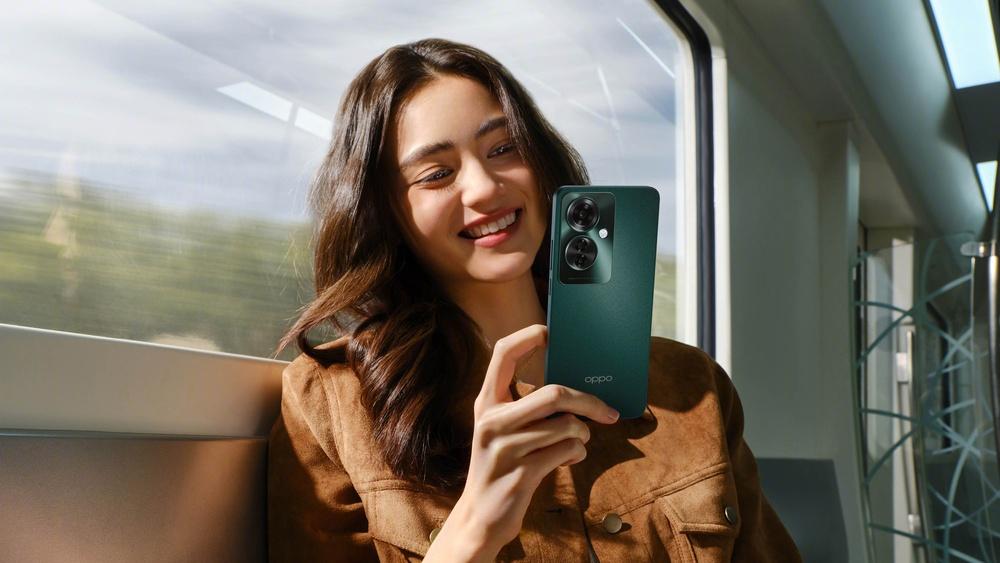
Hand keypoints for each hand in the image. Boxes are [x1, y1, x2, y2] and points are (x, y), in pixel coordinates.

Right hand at [424, 324, 619, 561]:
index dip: (528, 336)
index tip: (550, 333)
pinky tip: (567, 460)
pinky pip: (568, 451)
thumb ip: (524, 405)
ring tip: (576, 443)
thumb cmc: (501, 465)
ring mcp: (505, 448)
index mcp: (486, 403)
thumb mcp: (500, 429)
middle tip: (607, 411)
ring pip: (567, 425)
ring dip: (582, 435)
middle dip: (588, 401)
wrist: (480, 516)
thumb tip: (571, 386)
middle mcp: (491, 421)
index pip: (502, 353)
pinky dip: (577, 454)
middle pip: (553, 393)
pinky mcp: (521, 473)